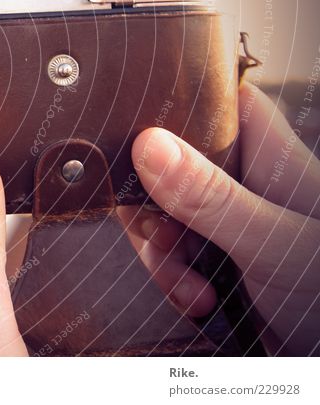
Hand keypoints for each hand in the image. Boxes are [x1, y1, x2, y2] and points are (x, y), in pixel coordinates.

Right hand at [122, 82, 319, 354]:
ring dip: (160, 252)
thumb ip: (211, 195)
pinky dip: (171, 276)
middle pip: (167, 162)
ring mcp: (226, 221)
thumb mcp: (272, 240)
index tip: (133, 135)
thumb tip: (145, 144)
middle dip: (151, 205)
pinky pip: (168, 252)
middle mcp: (244, 180)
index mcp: (269, 153)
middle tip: (162, 236)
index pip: (213, 103)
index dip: (171, 109)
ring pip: (160, 211)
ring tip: (189, 286)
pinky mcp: (213, 259)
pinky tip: (197, 301)